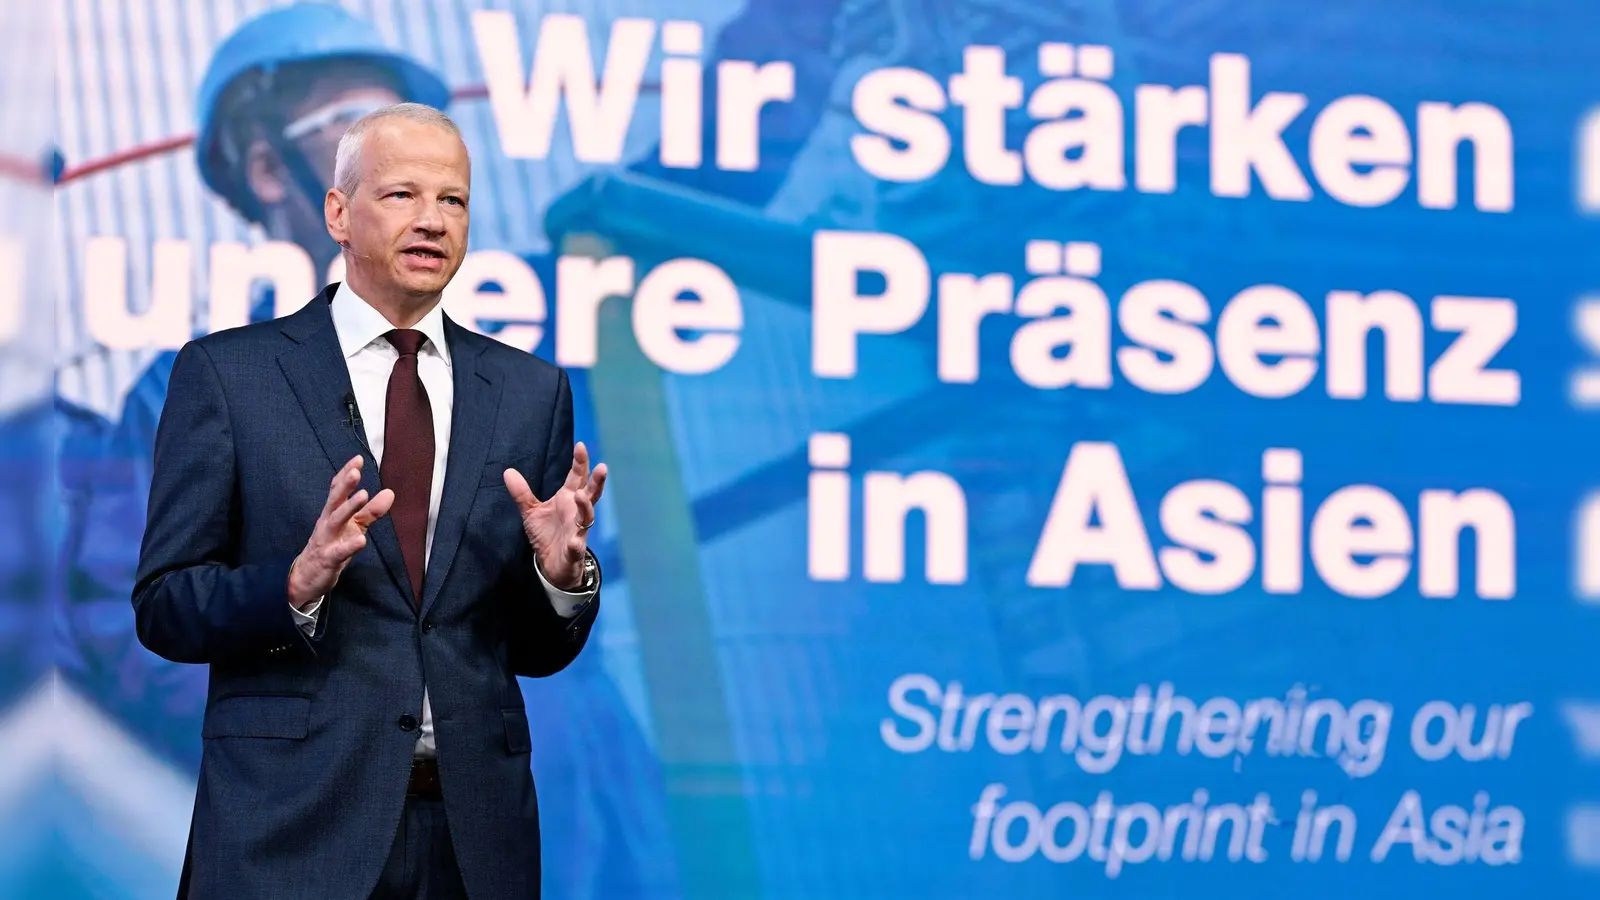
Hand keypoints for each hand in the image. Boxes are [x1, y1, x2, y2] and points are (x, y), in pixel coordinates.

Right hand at [288, 456, 394, 608]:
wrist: (307, 577)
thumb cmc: (332, 546)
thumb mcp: (354, 527)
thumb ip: (371, 511)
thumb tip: (390, 492)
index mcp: (332, 513)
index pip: (337, 490)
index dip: (346, 474)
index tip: (358, 459)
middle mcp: (326, 523)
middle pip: (334, 501)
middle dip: (344, 486)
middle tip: (355, 472)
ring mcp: (326, 540)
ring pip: (335, 521)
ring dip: (348, 508)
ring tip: (363, 495)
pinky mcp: (328, 559)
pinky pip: (339, 552)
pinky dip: (350, 546)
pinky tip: (362, 540)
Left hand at [504, 442, 606, 590]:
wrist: (552, 565)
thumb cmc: (547, 534)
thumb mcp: (531, 511)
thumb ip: (522, 493)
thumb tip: (507, 471)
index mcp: (568, 499)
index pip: (577, 478)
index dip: (580, 462)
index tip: (581, 445)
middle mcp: (577, 512)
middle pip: (591, 494)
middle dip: (597, 481)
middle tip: (602, 467)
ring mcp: (578, 531)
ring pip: (587, 517)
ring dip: (586, 507)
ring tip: (581, 496)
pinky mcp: (574, 551)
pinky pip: (577, 547)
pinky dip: (576, 544)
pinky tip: (575, 542)